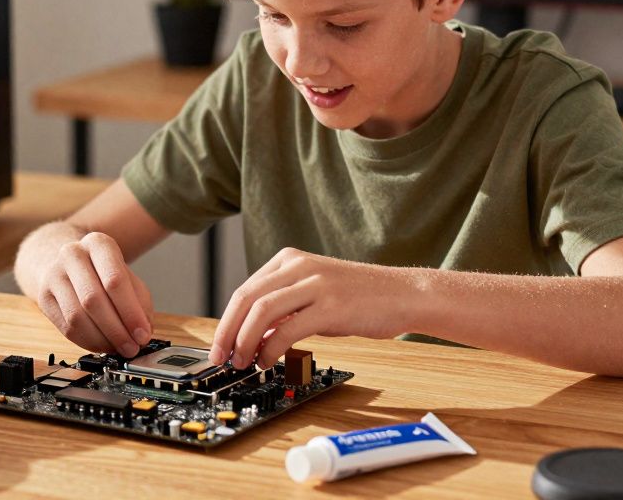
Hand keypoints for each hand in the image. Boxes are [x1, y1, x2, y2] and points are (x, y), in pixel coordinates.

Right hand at [35, 231, 154, 357]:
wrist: (66, 263)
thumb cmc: (102, 271)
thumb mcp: (127, 276)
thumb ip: (139, 302)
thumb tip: (142, 333)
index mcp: (98, 244)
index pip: (114, 280)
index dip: (130, 312)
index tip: (142, 334)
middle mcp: (72, 254)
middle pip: (93, 299)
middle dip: (116, 330)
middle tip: (131, 347)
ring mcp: (53, 275)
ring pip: (77, 317)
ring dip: (101, 340)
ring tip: (118, 348)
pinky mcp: (43, 297)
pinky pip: (66, 328)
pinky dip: (87, 342)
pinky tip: (101, 345)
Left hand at [208, 247, 412, 367]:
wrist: (404, 294)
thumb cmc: (360, 298)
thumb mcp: (314, 294)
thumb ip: (284, 310)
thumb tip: (252, 337)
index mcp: (290, 260)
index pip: (245, 290)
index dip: (226, 321)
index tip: (218, 345)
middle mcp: (299, 266)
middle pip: (246, 299)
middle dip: (227, 332)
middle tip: (221, 358)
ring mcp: (315, 284)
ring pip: (262, 312)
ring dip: (245, 341)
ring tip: (243, 363)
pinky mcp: (331, 306)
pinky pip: (288, 329)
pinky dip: (271, 348)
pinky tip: (269, 361)